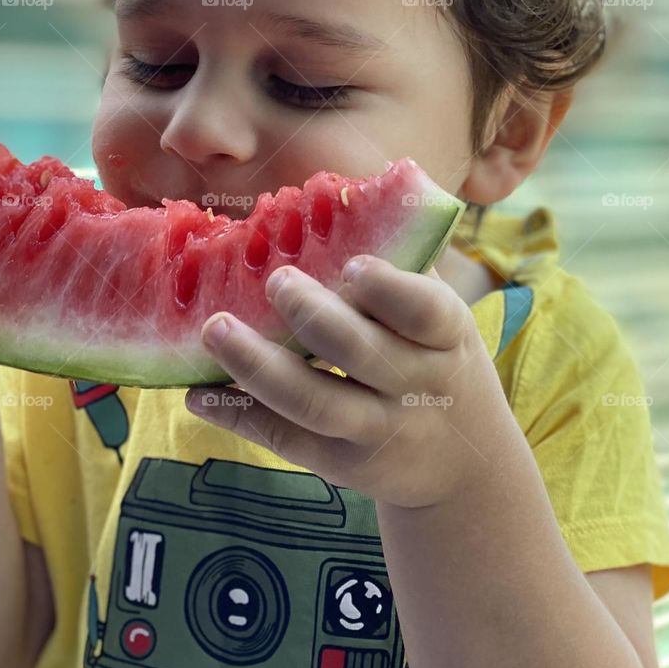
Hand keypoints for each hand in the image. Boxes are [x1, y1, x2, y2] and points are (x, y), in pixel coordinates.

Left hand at [185, 255, 516, 508]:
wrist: (470, 467)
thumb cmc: (438, 360)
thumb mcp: (441, 319)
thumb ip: (399, 267)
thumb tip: (333, 200)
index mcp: (445, 335)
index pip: (424, 312)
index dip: (389, 289)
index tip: (352, 264)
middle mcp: (414, 387)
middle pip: (360, 352)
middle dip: (312, 315)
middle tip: (274, 280)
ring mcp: (377, 430)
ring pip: (314, 402)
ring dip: (257, 365)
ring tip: (214, 329)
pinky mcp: (341, 463)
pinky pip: (285, 439)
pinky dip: (239, 415)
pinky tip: (198, 394)